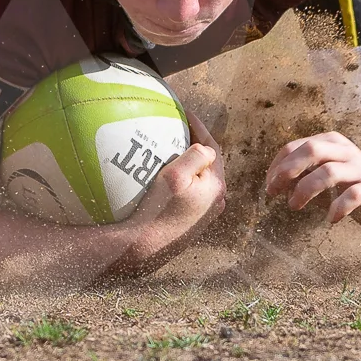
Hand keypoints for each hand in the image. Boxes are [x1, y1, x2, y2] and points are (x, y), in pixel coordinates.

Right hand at [105, 140, 222, 278]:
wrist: (144, 248)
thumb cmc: (158, 211)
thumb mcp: (175, 177)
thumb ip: (196, 157)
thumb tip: (205, 149)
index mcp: (216, 186)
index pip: (212, 148)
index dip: (199, 127)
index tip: (184, 112)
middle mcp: (216, 201)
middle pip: (208, 164)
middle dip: (195, 145)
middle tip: (178, 128)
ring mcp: (205, 213)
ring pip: (200, 179)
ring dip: (189, 163)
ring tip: (171, 149)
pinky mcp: (192, 222)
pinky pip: (191, 193)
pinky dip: (183, 180)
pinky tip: (165, 177)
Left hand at [265, 131, 360, 228]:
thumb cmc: (351, 181)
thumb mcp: (325, 169)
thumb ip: (303, 171)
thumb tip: (275, 182)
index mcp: (330, 142)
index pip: (296, 147)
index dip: (277, 166)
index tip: (270, 186)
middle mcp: (345, 152)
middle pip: (312, 150)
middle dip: (287, 170)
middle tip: (274, 191)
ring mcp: (360, 170)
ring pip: (328, 173)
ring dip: (305, 190)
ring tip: (294, 205)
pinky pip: (351, 196)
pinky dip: (336, 208)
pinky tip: (330, 218)